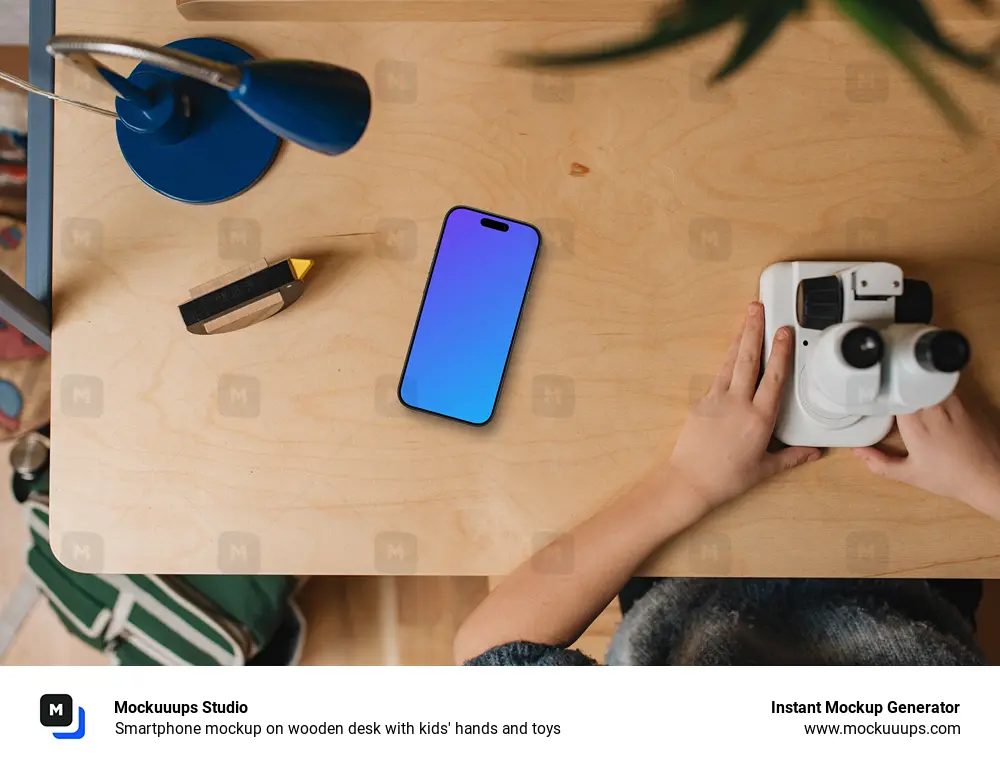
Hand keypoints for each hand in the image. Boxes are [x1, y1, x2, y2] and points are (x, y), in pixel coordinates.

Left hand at [667, 301, 820, 511]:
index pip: (774, 377)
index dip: (780, 351)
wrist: (689, 480)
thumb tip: (814, 452)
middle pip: (748, 359)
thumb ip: (792, 457)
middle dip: (754, 330)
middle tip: (757, 307)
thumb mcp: (765, 469)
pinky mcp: (701, 403)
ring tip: (746, 319)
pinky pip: (717, 376)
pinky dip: (726, 360)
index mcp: (759, 418)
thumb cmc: (727, 478)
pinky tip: (730, 351)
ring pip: (730, 362)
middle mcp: (738, 404)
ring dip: (739, 339)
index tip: (784, 331)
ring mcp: (717, 400)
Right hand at [853, 394, 999, 517]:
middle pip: (908, 381)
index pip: (891, 390)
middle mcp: (932, 405)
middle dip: (897, 384)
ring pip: (926, 380)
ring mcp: (953, 399)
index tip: (875, 395)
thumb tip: (858, 453)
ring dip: (916, 384)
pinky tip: (932, 400)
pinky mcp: (968, 399)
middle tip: (889, 390)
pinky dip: (934, 387)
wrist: (992, 476)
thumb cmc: (952, 477)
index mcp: (914, 420)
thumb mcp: (911, 474)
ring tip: (909, 393)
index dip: (881, 389)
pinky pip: (944, 385)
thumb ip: (880, 463)